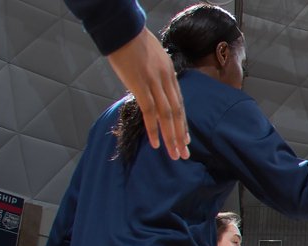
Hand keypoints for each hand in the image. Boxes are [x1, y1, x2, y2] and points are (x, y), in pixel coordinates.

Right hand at [106, 29, 189, 159]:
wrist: (122, 29)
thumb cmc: (133, 41)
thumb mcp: (153, 57)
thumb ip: (156, 74)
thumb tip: (154, 87)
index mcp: (170, 74)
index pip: (180, 104)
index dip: (183, 123)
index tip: (185, 139)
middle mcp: (166, 81)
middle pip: (177, 113)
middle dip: (181, 135)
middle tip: (184, 154)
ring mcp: (155, 83)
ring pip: (167, 116)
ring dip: (171, 137)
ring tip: (174, 155)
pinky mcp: (141, 86)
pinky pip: (150, 112)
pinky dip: (154, 129)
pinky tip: (157, 143)